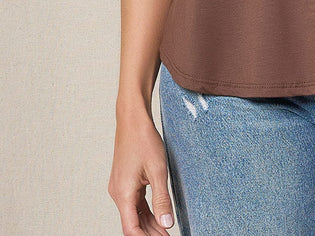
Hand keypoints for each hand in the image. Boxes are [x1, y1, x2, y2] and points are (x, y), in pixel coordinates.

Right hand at [108, 106, 174, 234]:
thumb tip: (166, 224)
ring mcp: (120, 187)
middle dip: (149, 234)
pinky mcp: (125, 182)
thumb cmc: (144, 140)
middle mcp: (118, 193)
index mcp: (124, 194)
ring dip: (149, 224)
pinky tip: (158, 217)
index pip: (131, 229)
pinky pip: (135, 202)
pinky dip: (146, 212)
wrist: (133, 119)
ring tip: (165, 231)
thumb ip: (162, 200)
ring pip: (134, 214)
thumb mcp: (158, 171)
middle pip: (132, 224)